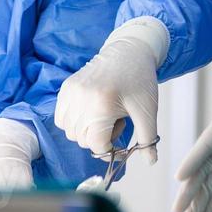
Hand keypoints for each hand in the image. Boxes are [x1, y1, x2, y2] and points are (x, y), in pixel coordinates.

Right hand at [54, 17, 168, 158]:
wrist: (129, 50)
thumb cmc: (140, 79)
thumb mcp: (148, 111)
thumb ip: (148, 140)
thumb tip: (150, 161)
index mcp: (102, 105)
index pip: (96, 144)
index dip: (110, 149)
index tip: (121, 142)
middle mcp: (81, 98)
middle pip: (82, 140)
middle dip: (100, 138)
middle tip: (116, 120)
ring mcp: (71, 92)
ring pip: (69, 131)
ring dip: (85, 131)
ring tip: (104, 114)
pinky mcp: (66, 87)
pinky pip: (61, 117)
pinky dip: (73, 121)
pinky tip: (91, 111)